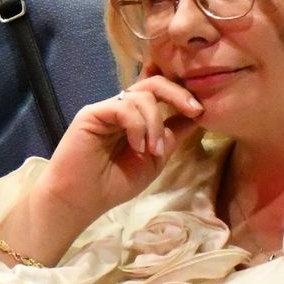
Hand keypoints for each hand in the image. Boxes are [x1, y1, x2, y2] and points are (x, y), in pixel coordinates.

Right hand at [0, 75, 204, 263]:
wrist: (81, 200)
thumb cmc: (114, 184)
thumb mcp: (155, 159)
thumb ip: (171, 135)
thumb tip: (197, 115)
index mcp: (137, 118)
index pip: (162, 94)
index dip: (184, 96)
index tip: (202, 111)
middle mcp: (123, 109)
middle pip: (155, 83)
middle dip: (179, 93)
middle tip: (195, 110)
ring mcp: (107, 109)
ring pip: (143, 95)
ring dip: (155, 124)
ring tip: (152, 151)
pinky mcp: (92, 113)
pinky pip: (124, 107)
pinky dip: (138, 126)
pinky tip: (137, 147)